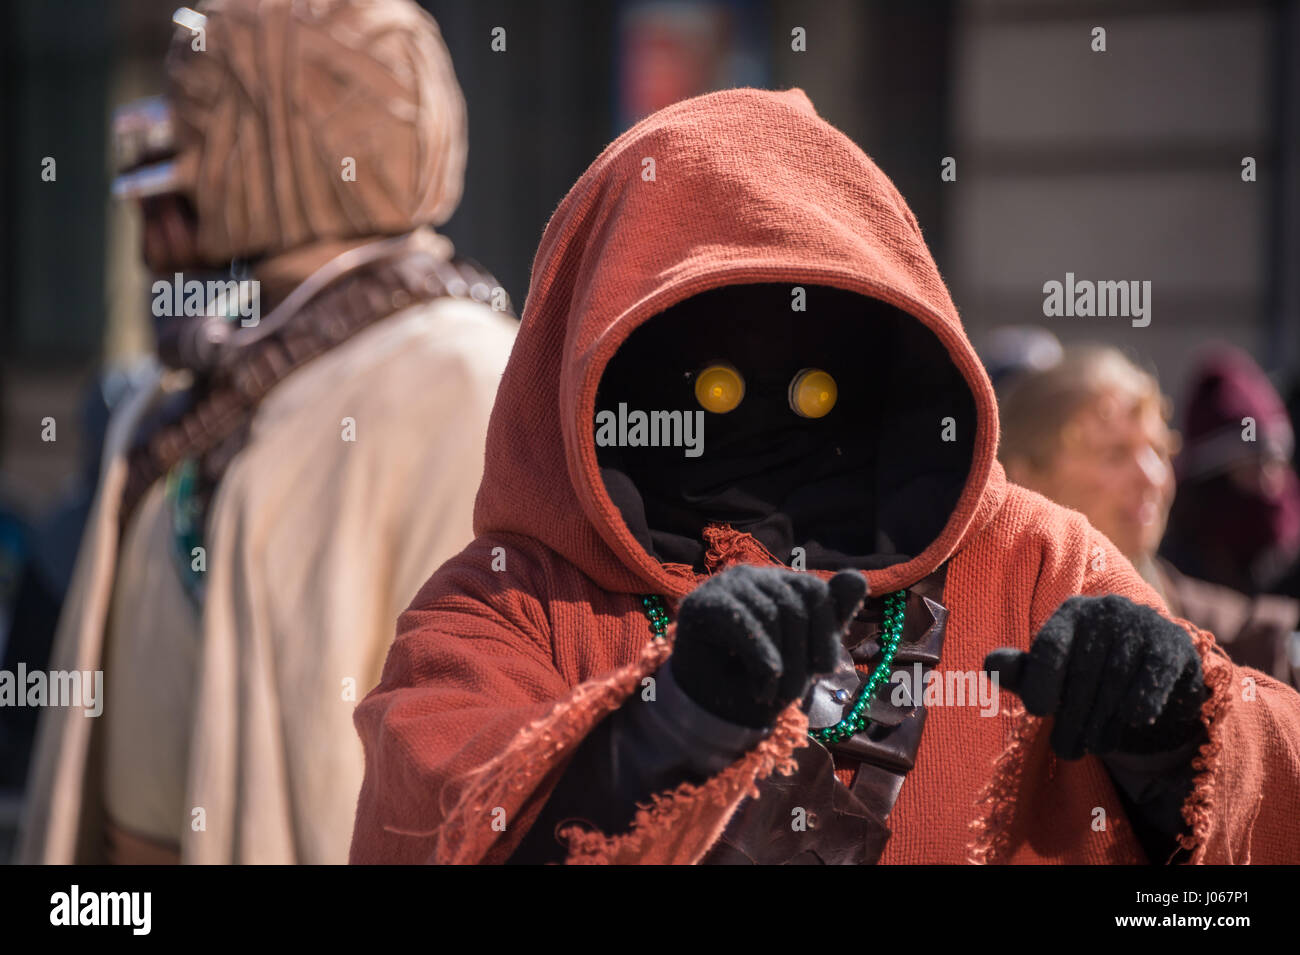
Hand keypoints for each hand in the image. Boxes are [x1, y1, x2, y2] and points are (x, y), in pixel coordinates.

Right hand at [671, 565, 866, 728]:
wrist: (714, 712)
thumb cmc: (761, 680)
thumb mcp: (807, 653)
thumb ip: (831, 617)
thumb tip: (857, 576)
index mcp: (778, 584)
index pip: (814, 590)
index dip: (825, 630)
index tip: (825, 669)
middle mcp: (750, 576)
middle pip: (794, 604)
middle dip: (801, 656)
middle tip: (793, 696)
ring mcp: (723, 587)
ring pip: (771, 615)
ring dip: (779, 665)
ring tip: (770, 693)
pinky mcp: (701, 604)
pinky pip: (742, 623)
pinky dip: (760, 656)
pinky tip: (763, 683)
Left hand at [985, 594, 1206, 759]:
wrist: (1154, 683)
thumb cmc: (1090, 681)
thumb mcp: (1052, 678)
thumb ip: (1020, 673)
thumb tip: (991, 665)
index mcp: (1070, 614)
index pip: (1050, 645)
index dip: (1041, 680)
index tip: (1036, 712)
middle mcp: (1105, 610)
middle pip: (1084, 669)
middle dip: (1072, 715)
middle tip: (1065, 750)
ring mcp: (1143, 622)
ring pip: (1118, 677)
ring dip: (1104, 719)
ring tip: (1094, 746)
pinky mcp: (1174, 644)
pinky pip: (1156, 672)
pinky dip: (1145, 698)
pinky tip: (1136, 719)